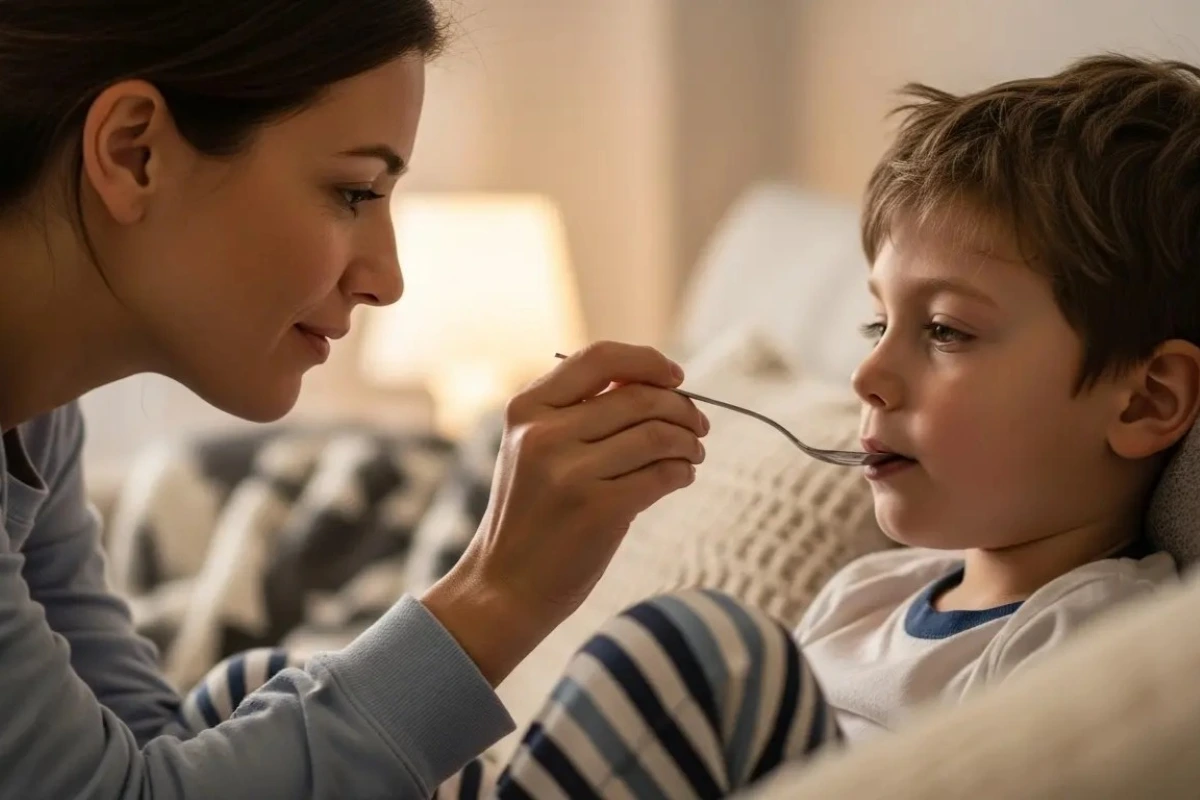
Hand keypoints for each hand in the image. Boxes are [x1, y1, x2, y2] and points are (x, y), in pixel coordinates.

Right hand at [422, 341, 708, 683]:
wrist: (504, 587)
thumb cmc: (530, 515)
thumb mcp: (532, 450)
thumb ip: (579, 412)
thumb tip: (658, 383)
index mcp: (526, 409)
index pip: (599, 358)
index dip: (648, 361)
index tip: (677, 377)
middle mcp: (544, 435)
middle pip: (639, 397)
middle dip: (682, 408)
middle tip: (699, 425)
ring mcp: (571, 473)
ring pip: (658, 435)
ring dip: (689, 441)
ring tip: (693, 453)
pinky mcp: (599, 510)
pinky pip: (663, 475)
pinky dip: (683, 472)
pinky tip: (682, 477)